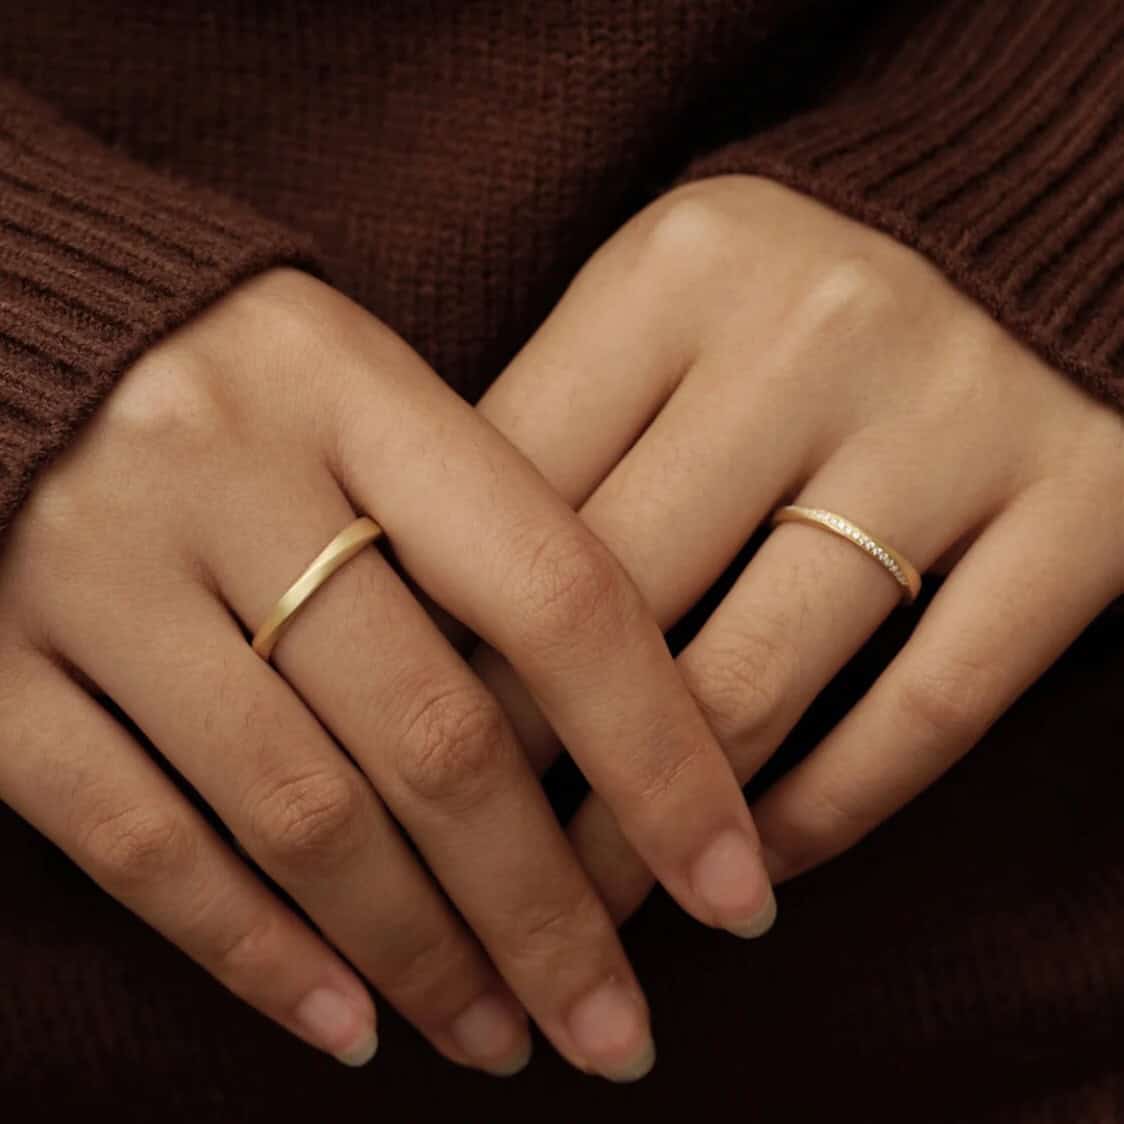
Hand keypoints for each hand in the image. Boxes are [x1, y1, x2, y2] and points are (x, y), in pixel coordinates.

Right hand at [0, 268, 774, 1078]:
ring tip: (501, 1039)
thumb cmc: (227, 374)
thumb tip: (611, 722)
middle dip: (546, 909)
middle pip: (435, 734)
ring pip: (301, 811)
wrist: (2, 318)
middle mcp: (225, 473)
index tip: (735, 887)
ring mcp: (96, 572)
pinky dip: (254, 950)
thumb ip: (475, 524)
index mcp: (353, 390)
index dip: (661, 758)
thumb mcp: (356, 394)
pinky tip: (347, 1027)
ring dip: (419, 952)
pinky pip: (136, 839)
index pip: (556, 593)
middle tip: (617, 1026)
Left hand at [472, 175, 1123, 921]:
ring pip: (756, 681)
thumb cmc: (803, 291)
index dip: (442, 644)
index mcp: (681, 270)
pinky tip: (758, 864)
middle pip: (616, 604)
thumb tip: (432, 608)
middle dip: (525, 763)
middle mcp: (815, 332)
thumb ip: (562, 424)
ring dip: (657, 828)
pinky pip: (929, 709)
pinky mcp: (1086, 504)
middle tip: (475, 856)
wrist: (1040, 226)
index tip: (410, 743)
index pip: (512, 497)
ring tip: (595, 904)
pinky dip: (827, 814)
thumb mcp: (670, 304)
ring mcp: (958, 420)